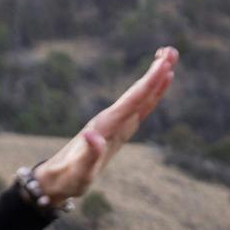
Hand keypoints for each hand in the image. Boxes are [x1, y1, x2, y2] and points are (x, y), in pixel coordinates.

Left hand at [31, 47, 178, 201]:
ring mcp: (114, 124)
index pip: (133, 101)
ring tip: (168, 59)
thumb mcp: (80, 172)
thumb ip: (88, 154)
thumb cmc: (69, 178)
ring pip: (139, 98)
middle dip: (155, 73)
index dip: (150, 83)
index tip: (164, 66)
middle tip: (171, 51)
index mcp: (106, 126)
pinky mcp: (116, 130)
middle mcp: (111, 120)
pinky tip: (156, 88)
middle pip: (138, 93)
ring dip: (154, 80)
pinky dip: (148, 96)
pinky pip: (137, 108)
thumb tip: (92, 134)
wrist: (57, 178)